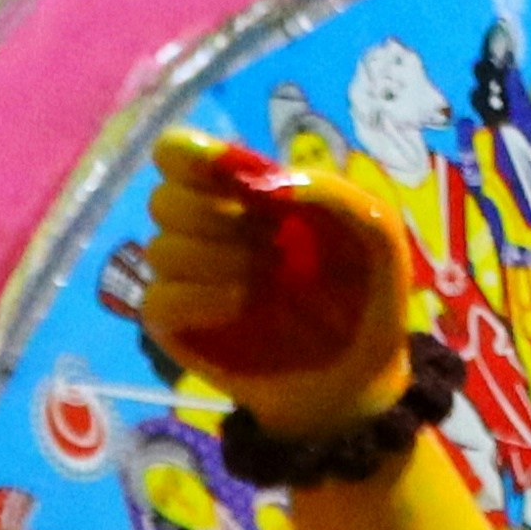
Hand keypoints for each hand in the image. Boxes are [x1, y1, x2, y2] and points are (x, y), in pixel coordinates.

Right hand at [141, 129, 415, 430]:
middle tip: (268, 241)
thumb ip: (325, 190)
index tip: (226, 174)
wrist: (355, 375)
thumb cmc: (366, 293)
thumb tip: (259, 184)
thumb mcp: (373, 229)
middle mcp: (205, 231)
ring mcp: (184, 279)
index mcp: (245, 194)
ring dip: (216, 260)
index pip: (180, 154)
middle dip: (214, 217)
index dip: (189, 157)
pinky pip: (157, 298)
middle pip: (163, 199)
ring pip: (160, 248)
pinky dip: (198, 298)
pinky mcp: (172, 326)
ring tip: (261, 281)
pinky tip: (238, 306)